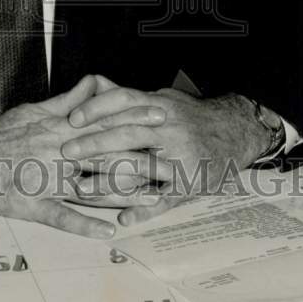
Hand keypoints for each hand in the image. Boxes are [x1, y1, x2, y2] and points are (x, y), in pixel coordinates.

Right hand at [0, 76, 162, 238]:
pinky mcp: (32, 205)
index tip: (160, 114)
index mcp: (58, 128)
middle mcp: (57, 152)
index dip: (133, 117)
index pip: (103, 120)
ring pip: (92, 187)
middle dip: (141, 153)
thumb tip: (94, 83)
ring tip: (155, 198)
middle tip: (172, 155)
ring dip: (125, 194)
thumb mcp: (33, 109)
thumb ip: (67, 100)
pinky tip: (110, 232)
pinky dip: (87, 225)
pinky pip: (63, 217)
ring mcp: (46, 180)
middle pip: (105, 152)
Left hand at [62, 84, 269, 224]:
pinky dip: (143, 210)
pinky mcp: (189, 183)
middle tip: (67, 151)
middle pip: (128, 134)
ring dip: (110, 181)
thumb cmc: (190, 115)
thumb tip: (94, 82)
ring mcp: (180, 158)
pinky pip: (164, 199)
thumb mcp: (161, 98)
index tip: (73, 118)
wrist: (235, 131)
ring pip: (141, 169)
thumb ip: (128, 96)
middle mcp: (170, 130)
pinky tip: (122, 219)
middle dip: (95, 144)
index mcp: (160, 106)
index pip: (125, 101)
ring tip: (82, 190)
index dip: (98, 108)